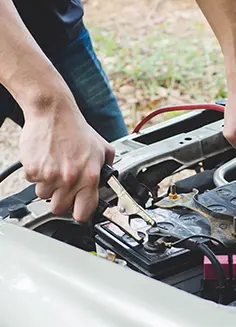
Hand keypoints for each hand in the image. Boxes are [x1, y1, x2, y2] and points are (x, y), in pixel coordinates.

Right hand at [19, 93, 114, 221]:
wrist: (54, 113)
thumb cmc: (78, 130)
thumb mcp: (102, 148)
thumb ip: (108, 167)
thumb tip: (112, 181)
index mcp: (90, 177)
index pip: (83, 213)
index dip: (81, 213)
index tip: (79, 209)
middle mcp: (70, 179)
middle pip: (60, 209)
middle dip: (62, 200)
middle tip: (64, 186)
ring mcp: (50, 176)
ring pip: (44, 196)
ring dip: (49, 187)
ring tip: (55, 168)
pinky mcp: (33, 170)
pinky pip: (33, 183)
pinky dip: (37, 175)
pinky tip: (46, 161)